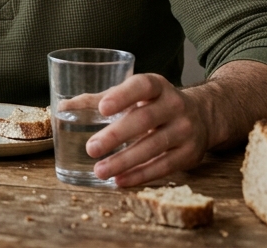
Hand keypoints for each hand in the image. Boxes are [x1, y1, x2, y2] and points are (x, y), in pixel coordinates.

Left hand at [79, 73, 210, 187]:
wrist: (202, 116)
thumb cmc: (155, 104)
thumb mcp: (134, 95)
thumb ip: (100, 100)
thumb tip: (63, 107)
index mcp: (157, 85)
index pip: (142, 86)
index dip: (123, 96)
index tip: (103, 108)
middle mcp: (175, 105)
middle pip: (145, 119)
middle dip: (117, 135)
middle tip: (91, 148)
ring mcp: (185, 130)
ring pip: (154, 146)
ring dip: (125, 161)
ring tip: (100, 170)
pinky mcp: (190, 153)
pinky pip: (164, 166)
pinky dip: (140, 175)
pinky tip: (120, 180)